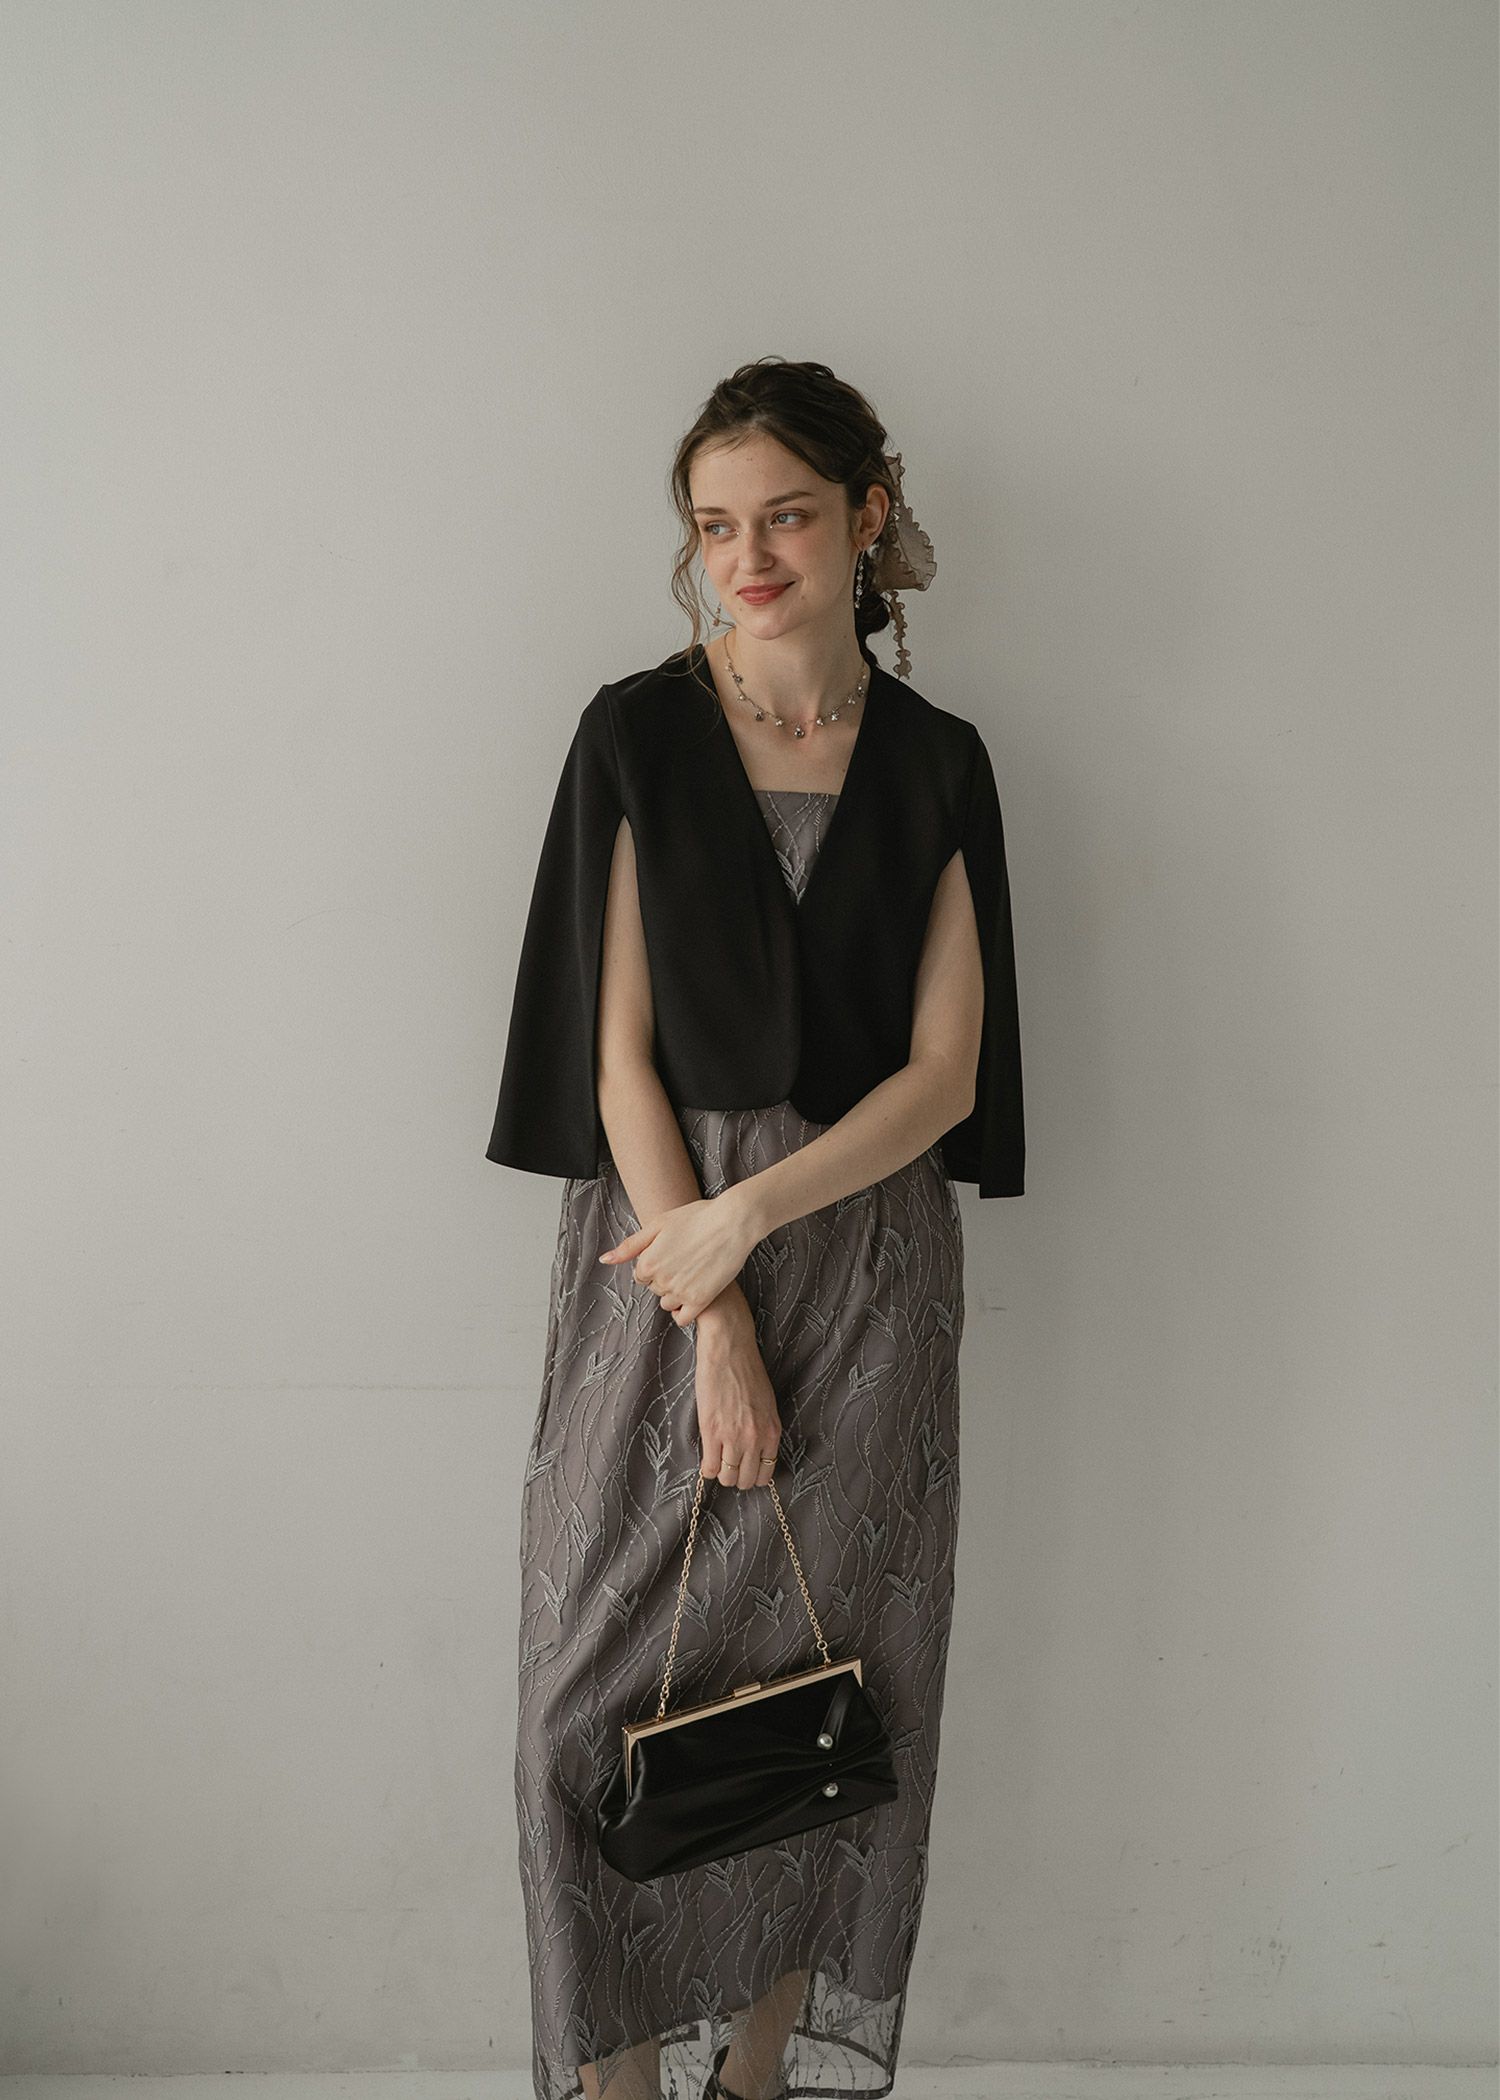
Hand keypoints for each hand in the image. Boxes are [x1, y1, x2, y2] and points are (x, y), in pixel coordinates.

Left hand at [597, 1186, 759, 1325]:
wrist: (732, 1222)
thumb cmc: (696, 1217)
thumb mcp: (658, 1224)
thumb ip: (630, 1246)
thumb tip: (605, 1260)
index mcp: (648, 1262)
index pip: (641, 1276)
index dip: (655, 1264)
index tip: (671, 1253)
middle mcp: (661, 1280)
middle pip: (655, 1289)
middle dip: (665, 1278)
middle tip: (685, 1259)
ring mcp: (681, 1292)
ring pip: (667, 1304)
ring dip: (675, 1294)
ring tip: (693, 1274)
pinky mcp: (701, 1301)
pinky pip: (683, 1319)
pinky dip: (685, 1311)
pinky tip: (694, 1295)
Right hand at [693, 1295, 781, 1490]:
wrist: (729, 1348)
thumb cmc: (747, 1371)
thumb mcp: (766, 1404)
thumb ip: (763, 1429)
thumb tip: (754, 1451)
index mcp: (772, 1431)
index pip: (765, 1474)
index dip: (751, 1474)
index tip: (743, 1467)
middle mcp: (755, 1438)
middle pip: (745, 1480)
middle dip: (736, 1476)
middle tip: (728, 1463)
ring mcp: (733, 1437)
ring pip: (727, 1478)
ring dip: (721, 1473)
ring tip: (716, 1460)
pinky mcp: (712, 1430)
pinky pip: (709, 1467)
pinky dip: (707, 1468)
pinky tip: (706, 1458)